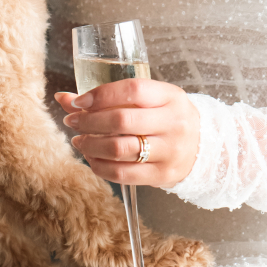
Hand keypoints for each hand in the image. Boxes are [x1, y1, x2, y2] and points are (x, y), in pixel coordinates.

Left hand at [55, 79, 199, 187]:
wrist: (203, 147)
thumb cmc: (167, 117)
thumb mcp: (148, 99)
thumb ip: (109, 96)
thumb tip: (63, 97)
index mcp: (170, 96)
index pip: (132, 91)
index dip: (101, 95)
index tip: (79, 101)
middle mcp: (173, 122)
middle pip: (122, 121)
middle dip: (89, 121)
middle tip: (72, 121)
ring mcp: (169, 151)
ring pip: (119, 149)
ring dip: (91, 145)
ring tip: (79, 140)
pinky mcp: (162, 175)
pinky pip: (123, 174)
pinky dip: (100, 166)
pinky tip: (92, 157)